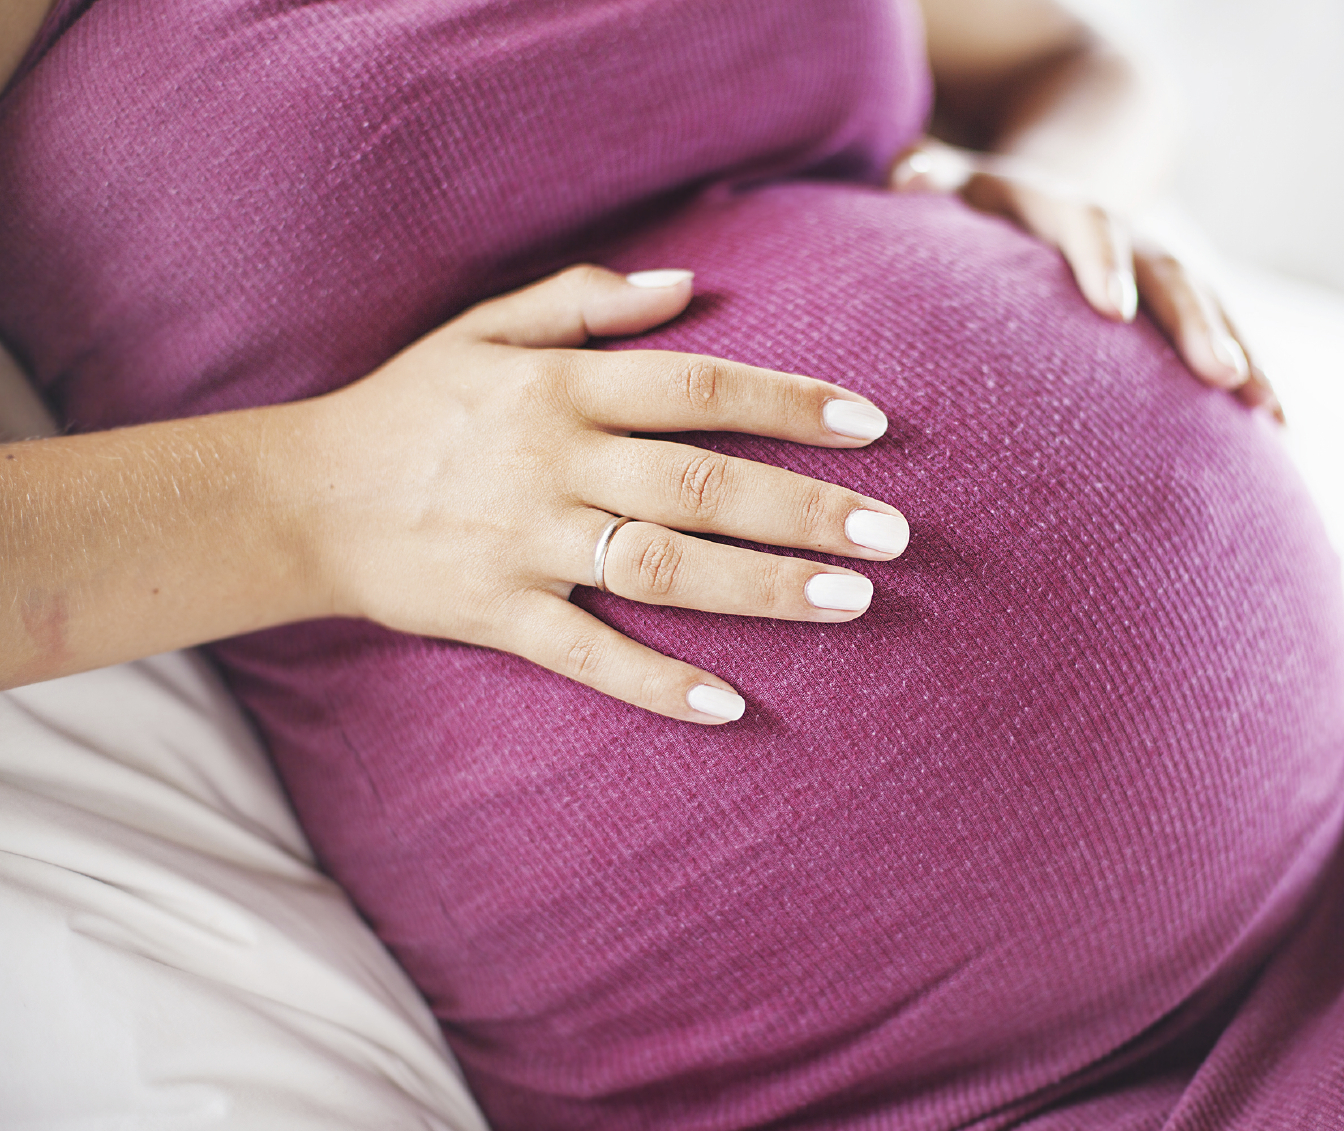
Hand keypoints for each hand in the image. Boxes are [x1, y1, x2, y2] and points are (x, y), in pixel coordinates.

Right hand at [300, 264, 907, 723]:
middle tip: (895, 535)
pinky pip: (586, 656)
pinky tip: (729, 708)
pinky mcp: (497, 614)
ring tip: (852, 602)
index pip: (698, 389)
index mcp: (560, 389)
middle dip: (806, 508)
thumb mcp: (485, 329)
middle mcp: (555, 463)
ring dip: (762, 588)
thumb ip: (584, 300)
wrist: (299, 497)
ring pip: (664, 568)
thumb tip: (688, 284)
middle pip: (703, 484)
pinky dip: (656, 683)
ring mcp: (527, 544)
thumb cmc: (410, 406)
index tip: (869, 426)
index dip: (788, 403)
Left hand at [889, 139, 1279, 419]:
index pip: (1087, 226)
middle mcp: (1130, 238)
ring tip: (1268, 411)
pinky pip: (1230, 338)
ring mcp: (1165, 271)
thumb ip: (931, 175)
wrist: (1071, 171)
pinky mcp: (1189, 305)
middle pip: (1170, 273)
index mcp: (1068, 210)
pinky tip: (1283, 430)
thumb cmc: (992, 202)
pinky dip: (1257, 379)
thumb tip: (905, 177)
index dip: (1102, 261)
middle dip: (1198, 324)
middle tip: (1222, 374)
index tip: (1114, 309)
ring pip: (1214, 309)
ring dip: (1245, 357)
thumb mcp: (964, 181)